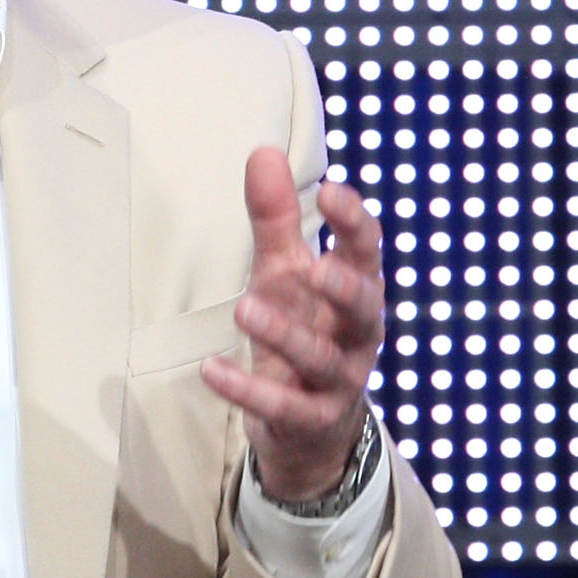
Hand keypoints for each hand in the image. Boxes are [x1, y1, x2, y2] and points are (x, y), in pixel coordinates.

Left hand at [203, 147, 384, 503]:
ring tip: (244, 309)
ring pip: (322, 358)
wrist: (309, 426)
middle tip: (314, 268)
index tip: (331, 193)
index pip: (367, 253)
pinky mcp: (311, 419)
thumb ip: (276, 219)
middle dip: (344, 289)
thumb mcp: (285, 272)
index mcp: (358, 291)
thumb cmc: (303, 329)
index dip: (354, 225)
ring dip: (285, 335)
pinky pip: (282, 406)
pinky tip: (210, 369)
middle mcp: (358, 335)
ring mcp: (339, 381)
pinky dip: (246, 390)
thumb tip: (264, 151)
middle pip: (364, 309)